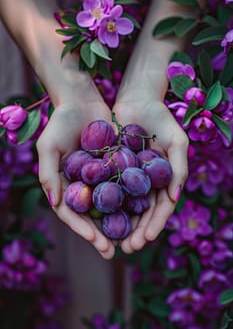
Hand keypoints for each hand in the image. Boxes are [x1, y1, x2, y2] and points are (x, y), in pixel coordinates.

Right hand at [36, 84, 115, 258]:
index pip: (70, 213)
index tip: (95, 242)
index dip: (81, 229)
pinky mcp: (115, 167)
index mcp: (63, 185)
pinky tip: (140, 215)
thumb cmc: (61, 122)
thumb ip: (49, 175)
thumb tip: (55, 204)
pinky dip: (129, 201)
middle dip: (100, 234)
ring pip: (108, 206)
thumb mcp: (48, 147)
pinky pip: (122, 187)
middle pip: (90, 215)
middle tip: (113, 251)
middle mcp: (82, 185)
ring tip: (129, 241)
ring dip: (117, 224)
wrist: (82, 101)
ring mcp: (99, 177)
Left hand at [112, 90, 188, 253]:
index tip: (145, 240)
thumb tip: (174, 198)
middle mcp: (145, 181)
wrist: (137, 99)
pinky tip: (96, 217)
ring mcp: (128, 176)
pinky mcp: (111, 167)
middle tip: (126, 248)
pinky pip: (107, 188)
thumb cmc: (161, 118)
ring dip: (118, 224)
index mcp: (162, 179)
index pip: (160, 208)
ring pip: (123, 205)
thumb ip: (179, 168)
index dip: (154, 225)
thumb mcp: (176, 141)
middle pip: (141, 212)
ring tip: (110, 241)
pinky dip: (103, 204)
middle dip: (135, 231)